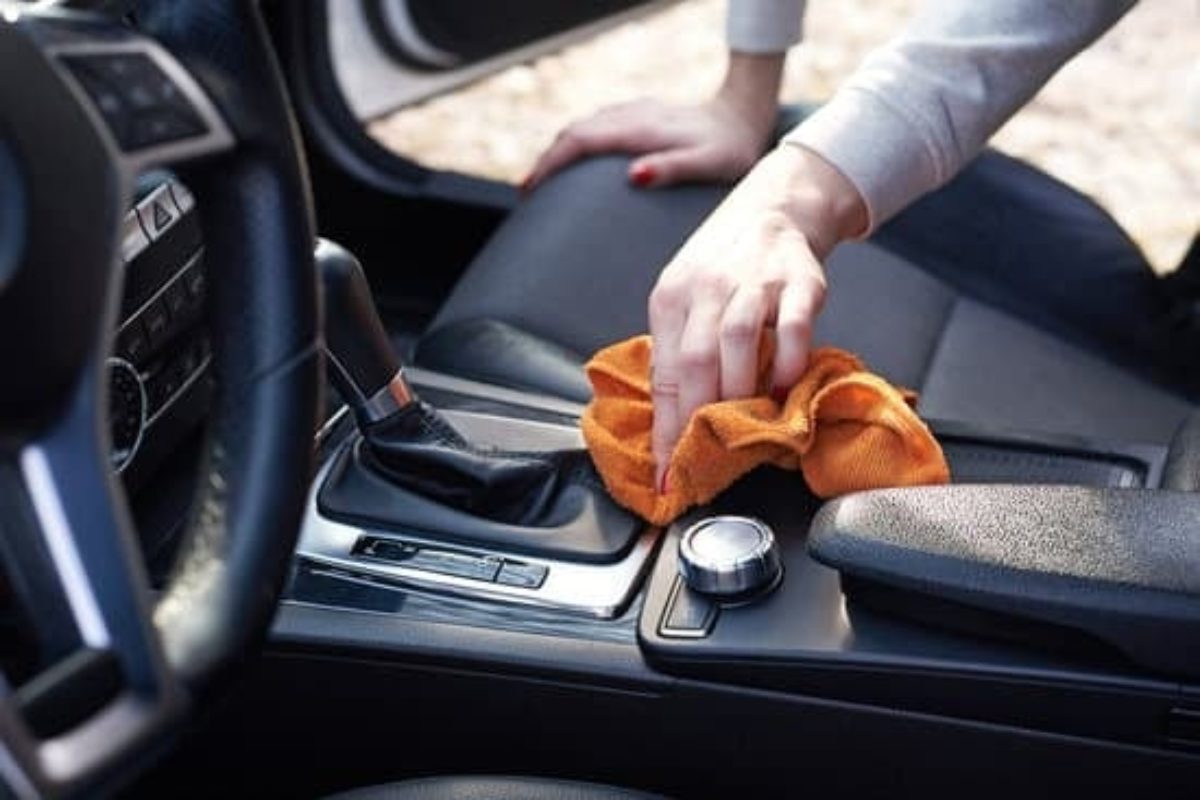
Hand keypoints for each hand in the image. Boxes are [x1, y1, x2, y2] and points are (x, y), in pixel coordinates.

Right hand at [523, 96, 772, 190]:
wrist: (744, 119)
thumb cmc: (729, 150)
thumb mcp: (708, 164)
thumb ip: (672, 169)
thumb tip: (633, 176)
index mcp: (639, 129)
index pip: (580, 141)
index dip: (550, 164)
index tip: (530, 189)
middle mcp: (631, 116)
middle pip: (573, 133)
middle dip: (545, 161)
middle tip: (526, 194)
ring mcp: (632, 113)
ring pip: (581, 127)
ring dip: (557, 152)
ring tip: (541, 182)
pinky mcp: (637, 116)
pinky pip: (595, 127)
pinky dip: (575, 144)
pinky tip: (573, 163)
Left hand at [647, 144, 866, 489]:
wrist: (773, 210)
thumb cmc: (723, 268)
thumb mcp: (687, 303)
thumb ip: (681, 355)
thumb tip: (673, 428)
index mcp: (671, 297)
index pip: (664, 373)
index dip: (664, 429)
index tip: (666, 473)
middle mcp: (708, 286)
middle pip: (694, 360)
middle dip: (696, 421)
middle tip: (703, 463)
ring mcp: (755, 281)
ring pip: (737, 341)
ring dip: (739, 393)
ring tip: (744, 429)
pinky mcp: (800, 281)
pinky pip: (793, 326)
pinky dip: (788, 363)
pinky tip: (786, 389)